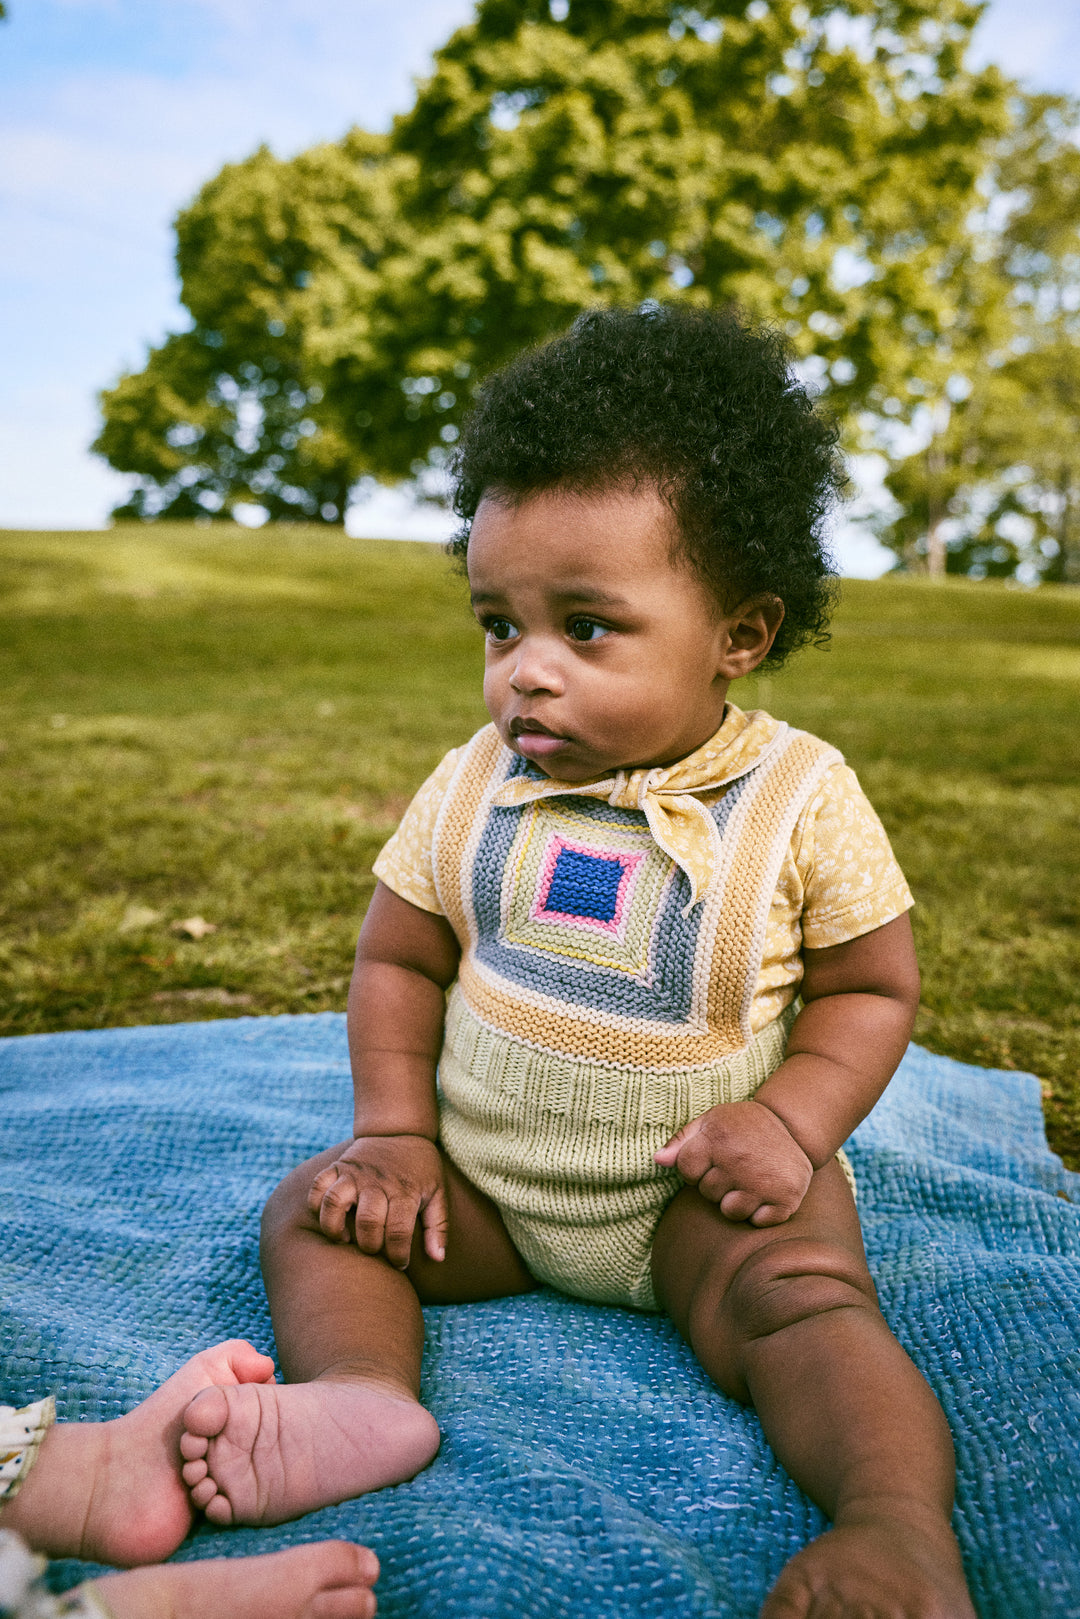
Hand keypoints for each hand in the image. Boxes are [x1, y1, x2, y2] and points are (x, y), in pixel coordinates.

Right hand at [306, 1135, 448, 1267]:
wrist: (400, 1129)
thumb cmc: (421, 1168)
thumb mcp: (438, 1192)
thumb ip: (437, 1226)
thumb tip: (437, 1259)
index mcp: (405, 1190)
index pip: (399, 1231)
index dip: (397, 1255)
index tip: (398, 1262)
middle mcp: (378, 1181)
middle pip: (367, 1221)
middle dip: (369, 1245)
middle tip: (373, 1250)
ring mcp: (355, 1173)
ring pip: (334, 1201)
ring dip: (334, 1227)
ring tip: (343, 1238)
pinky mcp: (338, 1166)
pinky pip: (317, 1186)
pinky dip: (315, 1204)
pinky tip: (328, 1218)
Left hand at [653, 1100, 812, 1225]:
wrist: (793, 1125)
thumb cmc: (744, 1125)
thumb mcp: (711, 1121)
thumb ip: (681, 1140)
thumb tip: (657, 1161)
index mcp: (717, 1139)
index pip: (686, 1170)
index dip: (696, 1166)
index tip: (713, 1156)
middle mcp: (739, 1161)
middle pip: (707, 1192)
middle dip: (717, 1183)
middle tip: (737, 1166)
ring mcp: (763, 1182)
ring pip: (730, 1212)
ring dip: (737, 1200)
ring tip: (750, 1179)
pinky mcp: (786, 1199)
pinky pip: (758, 1222)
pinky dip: (762, 1212)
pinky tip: (767, 1191)